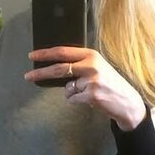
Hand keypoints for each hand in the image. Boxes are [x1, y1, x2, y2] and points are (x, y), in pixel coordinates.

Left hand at [25, 47, 147, 130]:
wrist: (127, 102)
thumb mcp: (97, 67)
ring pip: (67, 88)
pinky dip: (77, 101)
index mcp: (91, 55)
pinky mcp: (91, 95)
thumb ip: (79, 64)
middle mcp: (91, 65)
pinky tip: (91, 100)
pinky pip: (72, 99)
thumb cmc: (109, 84)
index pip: (63, 51)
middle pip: (59, 68)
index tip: (32, 55)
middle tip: (28, 76)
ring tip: (89, 93)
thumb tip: (54, 66)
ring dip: (73, 93)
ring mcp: (91, 81)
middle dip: (41, 73)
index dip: (46, 54)